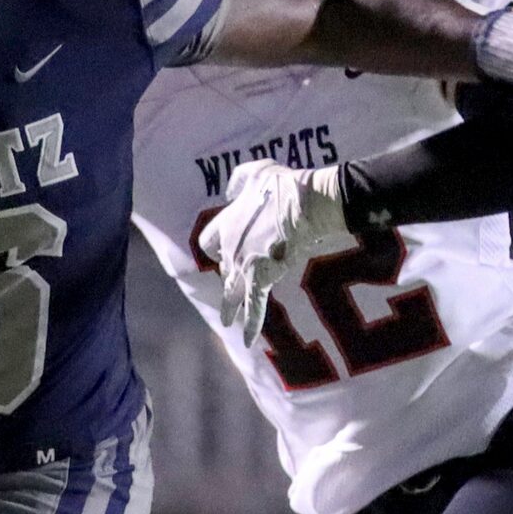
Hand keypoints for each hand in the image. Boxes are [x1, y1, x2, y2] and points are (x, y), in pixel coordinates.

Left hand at [196, 161, 348, 346]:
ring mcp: (244, 266)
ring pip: (232, 292)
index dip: (217, 246)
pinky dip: (251, 324)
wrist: (303, 205)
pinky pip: (254, 307)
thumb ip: (238, 181)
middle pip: (224, 268)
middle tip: (236, 282)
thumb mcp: (255, 172)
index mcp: (225, 225)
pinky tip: (246, 341)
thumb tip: (230, 192)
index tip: (223, 249)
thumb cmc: (282, 186)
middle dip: (230, 274)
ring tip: (228, 322)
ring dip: (230, 307)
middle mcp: (230, 249)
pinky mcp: (262, 280)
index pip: (209, 242)